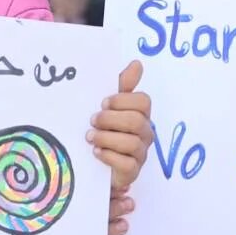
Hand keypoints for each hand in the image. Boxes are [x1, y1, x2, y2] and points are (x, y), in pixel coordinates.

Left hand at [91, 61, 152, 234]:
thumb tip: (136, 63)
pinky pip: (127, 163)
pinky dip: (109, 156)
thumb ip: (122, 85)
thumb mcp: (109, 106)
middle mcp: (145, 132)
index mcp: (140, 114)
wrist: (94, 162)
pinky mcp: (132, 171)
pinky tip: (96, 153)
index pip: (143, 101)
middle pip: (136, 121)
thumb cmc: (104, 129)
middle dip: (110, 119)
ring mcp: (141, 153)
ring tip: (90, 137)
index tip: (102, 103)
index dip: (122, 100)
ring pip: (131, 142)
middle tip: (92, 120)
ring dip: (106, 138)